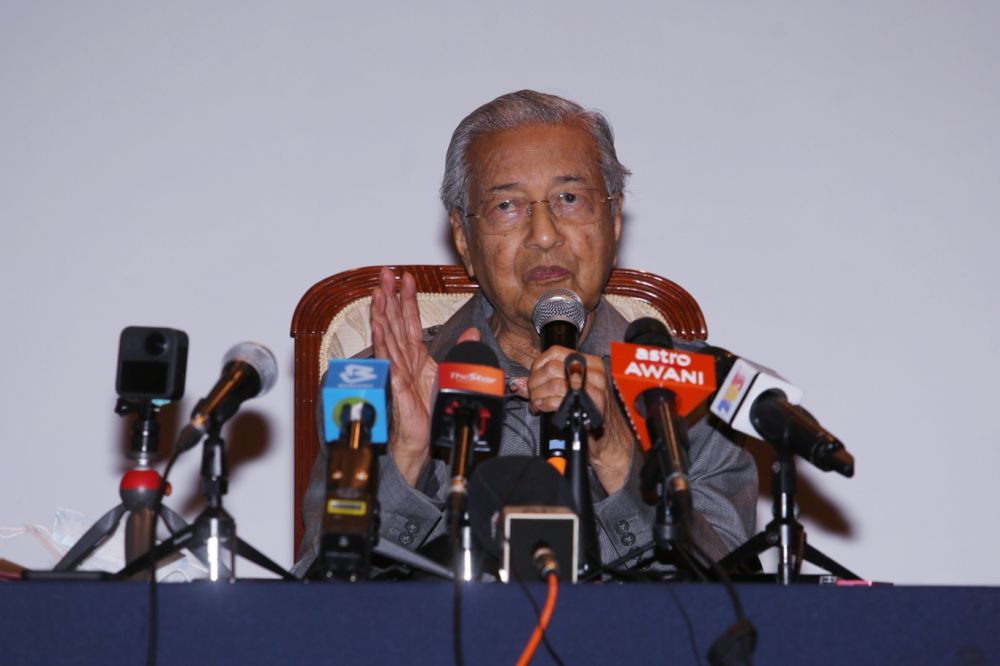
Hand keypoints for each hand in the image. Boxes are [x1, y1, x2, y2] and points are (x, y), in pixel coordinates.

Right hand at [370, 267, 478, 485]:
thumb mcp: (454, 376)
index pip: (410, 323)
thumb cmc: (432, 414)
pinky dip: (383, 344)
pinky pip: (389, 362)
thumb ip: (461, 353)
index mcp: (417, 358)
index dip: (408, 300)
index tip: (406, 278)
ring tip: (378, 292)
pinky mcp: (398, 386)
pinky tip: (379, 327)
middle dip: (390, 297)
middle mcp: (405, 362)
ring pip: (388, 337)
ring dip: (382, 314)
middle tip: (384, 274)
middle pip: (395, 323)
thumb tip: (473, 334)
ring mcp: (398, 373)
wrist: (425, 442)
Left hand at [510, 347, 633, 494]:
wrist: (608, 436)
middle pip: (552, 368)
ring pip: (554, 383)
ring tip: (536, 402)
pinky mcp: (590, 405)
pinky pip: (558, 399)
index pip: (556, 352)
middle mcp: (594, 373)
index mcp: (590, 363)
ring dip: (538, 394)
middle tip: (531, 393)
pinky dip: (544, 404)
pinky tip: (543, 408)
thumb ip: (546, 382)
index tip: (533, 376)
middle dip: (535, 382)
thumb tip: (520, 382)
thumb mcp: (569, 390)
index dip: (538, 364)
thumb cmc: (588, 411)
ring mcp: (594, 389)